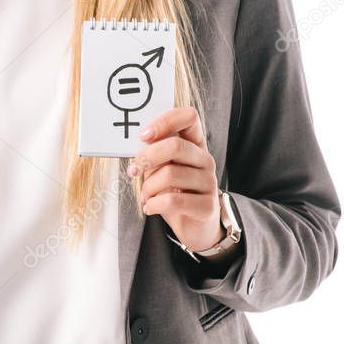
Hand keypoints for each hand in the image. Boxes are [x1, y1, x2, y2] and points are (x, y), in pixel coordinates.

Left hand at [126, 107, 229, 257]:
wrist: (196, 226)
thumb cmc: (176, 193)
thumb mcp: (162, 171)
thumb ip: (154, 158)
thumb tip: (136, 156)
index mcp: (195, 145)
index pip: (189, 117)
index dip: (165, 121)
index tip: (144, 136)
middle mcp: (205, 160)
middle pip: (176, 146)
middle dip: (147, 157)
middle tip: (135, 170)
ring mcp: (208, 182)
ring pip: (170, 175)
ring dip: (148, 187)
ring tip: (145, 196)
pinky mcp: (206, 206)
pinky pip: (173, 201)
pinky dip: (154, 205)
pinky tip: (149, 208)